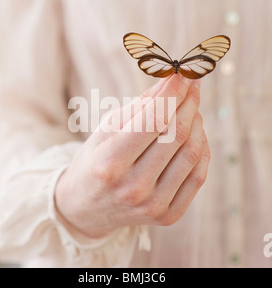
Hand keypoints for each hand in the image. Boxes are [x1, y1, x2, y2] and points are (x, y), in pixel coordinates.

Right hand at [55, 73, 210, 237]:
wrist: (86, 207)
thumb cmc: (93, 162)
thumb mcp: (105, 130)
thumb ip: (138, 107)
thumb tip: (170, 82)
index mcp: (110, 164)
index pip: (154, 119)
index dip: (173, 91)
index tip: (183, 73)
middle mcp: (133, 188)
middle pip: (176, 134)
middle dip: (188, 101)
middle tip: (191, 85)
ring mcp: (154, 205)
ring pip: (192, 153)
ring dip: (196, 123)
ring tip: (190, 108)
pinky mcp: (168, 215)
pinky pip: (198, 176)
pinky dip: (201, 149)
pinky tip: (194, 134)